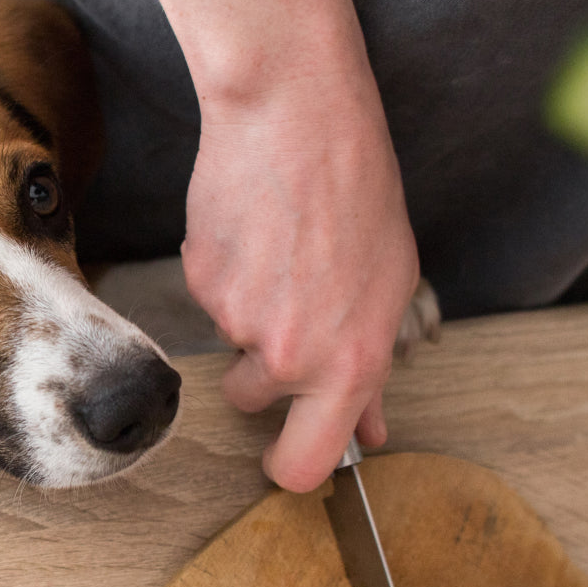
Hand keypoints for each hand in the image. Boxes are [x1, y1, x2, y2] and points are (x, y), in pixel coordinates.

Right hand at [183, 81, 418, 491]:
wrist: (296, 118)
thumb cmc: (359, 193)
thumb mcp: (390, 287)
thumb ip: (372, 370)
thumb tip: (370, 429)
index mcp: (349, 364)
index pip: (303, 464)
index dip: (290, 468)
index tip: (285, 455)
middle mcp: (288, 355)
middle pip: (250, 402)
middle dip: (259, 374)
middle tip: (288, 308)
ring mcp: (236, 320)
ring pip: (229, 341)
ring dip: (246, 312)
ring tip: (279, 251)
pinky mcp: (198, 281)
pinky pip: (208, 295)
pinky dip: (226, 270)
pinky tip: (254, 228)